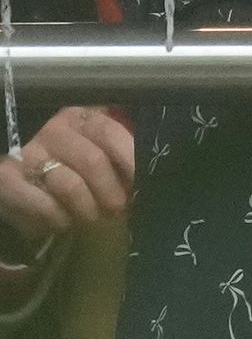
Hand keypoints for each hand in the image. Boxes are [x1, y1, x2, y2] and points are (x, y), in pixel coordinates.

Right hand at [0, 108, 133, 247]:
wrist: (21, 181)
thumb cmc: (68, 163)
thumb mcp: (92, 148)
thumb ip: (119, 152)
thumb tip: (151, 173)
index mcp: (80, 116)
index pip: (110, 131)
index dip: (129, 159)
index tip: (143, 183)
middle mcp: (54, 129)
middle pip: (93, 161)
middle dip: (112, 192)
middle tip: (118, 210)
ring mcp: (29, 152)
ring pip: (70, 186)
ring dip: (87, 209)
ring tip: (92, 218)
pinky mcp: (7, 179)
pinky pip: (44, 206)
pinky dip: (58, 219)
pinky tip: (62, 222)